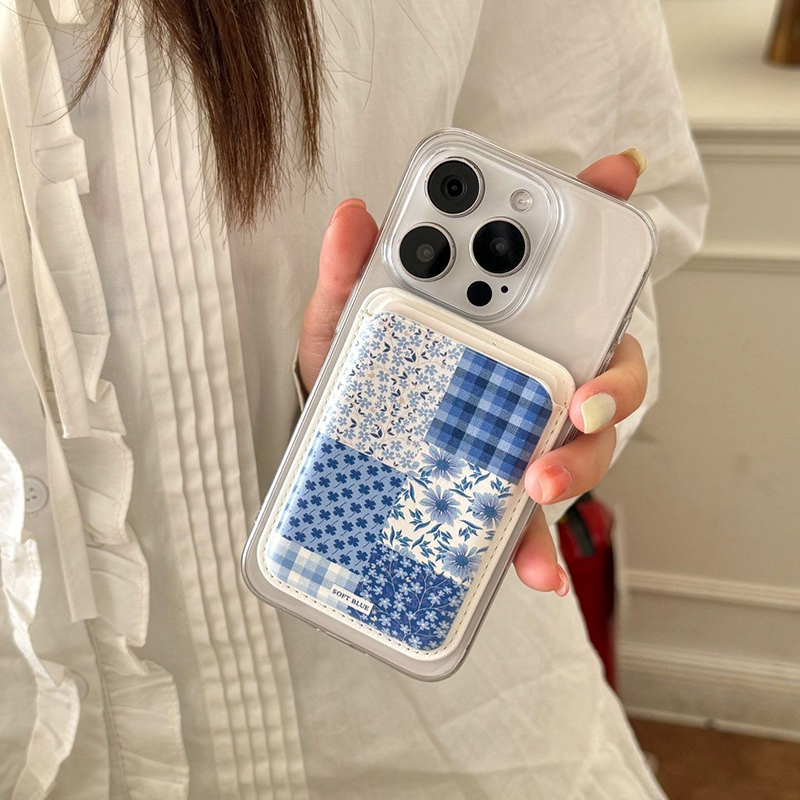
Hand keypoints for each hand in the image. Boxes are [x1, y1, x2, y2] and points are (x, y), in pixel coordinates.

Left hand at [298, 152, 648, 597]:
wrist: (340, 455)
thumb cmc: (356, 380)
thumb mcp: (344, 326)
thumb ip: (351, 275)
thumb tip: (353, 216)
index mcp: (503, 324)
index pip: (563, 273)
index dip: (596, 223)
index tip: (615, 178)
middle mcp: (533, 375)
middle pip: (603, 371)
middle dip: (610, 384)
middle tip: (582, 398)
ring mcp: (528, 436)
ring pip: (585, 447)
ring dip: (576, 464)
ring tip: (537, 483)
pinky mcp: (508, 497)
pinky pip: (535, 523)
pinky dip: (539, 548)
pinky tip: (537, 572)